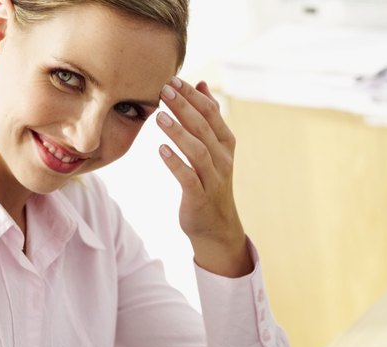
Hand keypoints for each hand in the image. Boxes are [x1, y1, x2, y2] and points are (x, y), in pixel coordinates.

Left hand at [156, 77, 251, 277]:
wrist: (216, 227)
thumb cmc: (209, 181)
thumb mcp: (213, 147)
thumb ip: (208, 117)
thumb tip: (201, 83)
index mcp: (226, 143)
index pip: (211, 112)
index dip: (193, 95)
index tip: (173, 79)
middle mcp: (222, 159)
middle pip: (203, 128)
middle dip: (184, 107)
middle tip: (163, 89)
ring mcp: (213, 178)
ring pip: (198, 150)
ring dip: (179, 132)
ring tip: (160, 116)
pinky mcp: (199, 197)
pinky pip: (188, 178)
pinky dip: (176, 163)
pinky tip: (161, 150)